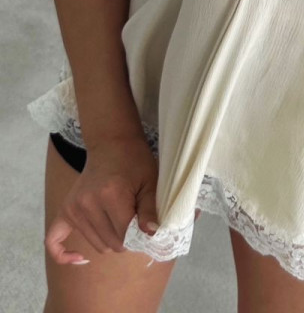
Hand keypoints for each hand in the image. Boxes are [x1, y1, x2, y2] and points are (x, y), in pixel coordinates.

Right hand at [45, 134, 159, 264]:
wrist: (111, 143)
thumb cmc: (134, 161)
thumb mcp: (150, 181)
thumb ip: (150, 209)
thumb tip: (152, 235)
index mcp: (111, 195)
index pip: (124, 236)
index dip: (139, 236)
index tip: (146, 226)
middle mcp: (88, 203)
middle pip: (110, 244)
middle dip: (126, 240)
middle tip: (135, 223)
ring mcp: (73, 207)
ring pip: (96, 244)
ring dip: (110, 241)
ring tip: (119, 221)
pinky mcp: (65, 210)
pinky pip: (54, 239)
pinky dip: (63, 254)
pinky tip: (79, 257)